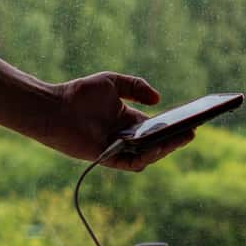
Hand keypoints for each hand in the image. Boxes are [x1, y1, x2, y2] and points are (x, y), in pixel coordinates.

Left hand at [43, 72, 194, 171]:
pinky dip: (146, 157)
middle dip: (174, 138)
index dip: (172, 125)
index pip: (155, 126)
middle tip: (192, 131)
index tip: (190, 119)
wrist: (54, 108)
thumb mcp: (113, 82)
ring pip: (147, 155)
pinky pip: (132, 163)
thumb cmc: (79, 94)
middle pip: (156, 142)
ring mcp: (117, 148)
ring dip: (164, 149)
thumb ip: (136, 87)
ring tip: (179, 138)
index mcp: (127, 119)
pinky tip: (156, 147)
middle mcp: (124, 136)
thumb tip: (159, 101)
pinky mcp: (108, 158)